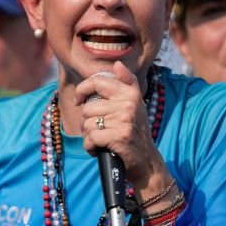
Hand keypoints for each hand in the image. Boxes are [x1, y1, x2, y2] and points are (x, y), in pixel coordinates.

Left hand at [74, 61, 170, 194]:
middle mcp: (129, 103)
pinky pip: (90, 138)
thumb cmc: (135, 132)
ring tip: (100, 140)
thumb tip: (117, 64)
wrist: (147, 162)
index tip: (79, 100)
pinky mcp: (119, 136)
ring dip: (89, 136)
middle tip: (98, 130)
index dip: (82, 89)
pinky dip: (90, 147)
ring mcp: (124, 119)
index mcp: (130, 93)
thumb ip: (126, 83)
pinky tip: (98, 150)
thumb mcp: (134, 105)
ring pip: (87, 124)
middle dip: (87, 122)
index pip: (98, 81)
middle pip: (88, 107)